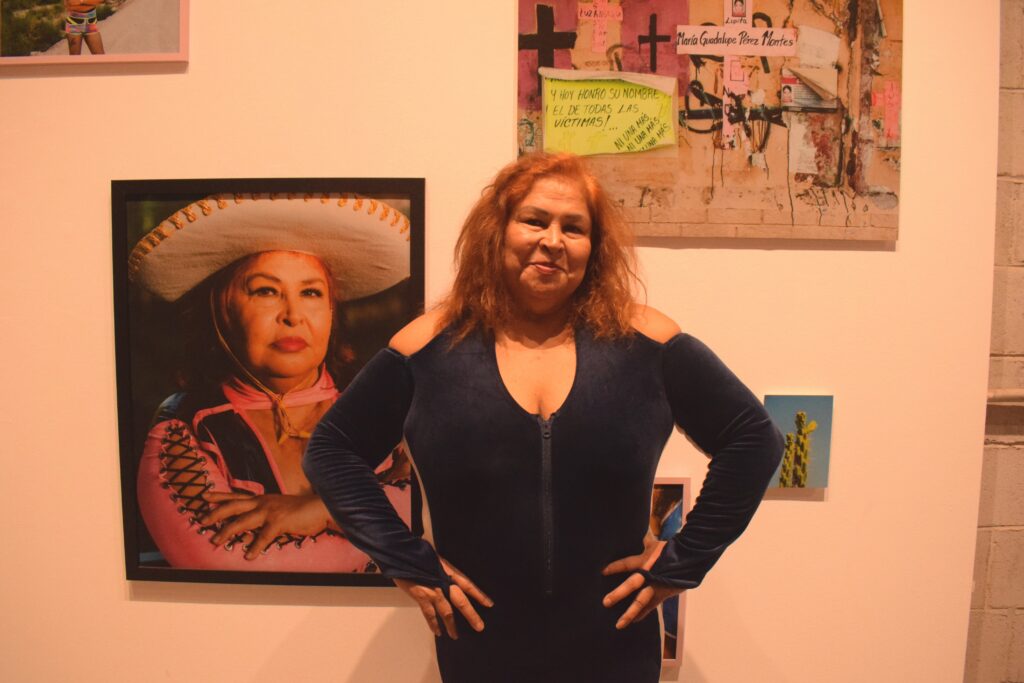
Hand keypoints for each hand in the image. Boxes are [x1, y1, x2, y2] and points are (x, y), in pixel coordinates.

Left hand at [200, 492, 332, 559]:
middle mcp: (263, 502)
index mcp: (262, 499)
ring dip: (226, 531)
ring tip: (215, 541)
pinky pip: (263, 536)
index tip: (205, 497)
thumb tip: (254, 525)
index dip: (220, 496)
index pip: (237, 496)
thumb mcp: (279, 508)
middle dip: (216, 514)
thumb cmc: (300, 511)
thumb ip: (266, 513)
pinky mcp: (279, 521)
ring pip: (242, 521)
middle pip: (233, 506)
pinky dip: (254, 547)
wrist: (319, 508)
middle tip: (202, 521)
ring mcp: (270, 511)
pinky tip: (248, 556)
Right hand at [395, 557, 492, 638]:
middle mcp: (444, 582)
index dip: (479, 595)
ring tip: (455, 636)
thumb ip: (444, 571)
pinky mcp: (421, 596)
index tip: (489, 604)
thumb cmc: (419, 553)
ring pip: (446, 612)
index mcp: (449, 571)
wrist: (402, 552)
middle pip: (461, 602)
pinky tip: (437, 631)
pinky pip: (429, 614)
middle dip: (471, 615)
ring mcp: (433, 590)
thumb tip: (449, 580)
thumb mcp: (437, 559)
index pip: (468, 585)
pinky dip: (434, 624)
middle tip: (479, 627)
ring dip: (452, 625)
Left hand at [601, 539, 684, 629]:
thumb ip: (646, 543)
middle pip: (631, 585)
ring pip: (641, 602)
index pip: (626, 564)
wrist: (690, 558)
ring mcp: (656, 586)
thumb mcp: (656, 544)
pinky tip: (634, 621)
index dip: (614, 568)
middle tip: (606, 602)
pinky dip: (642, 614)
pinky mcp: (663, 594)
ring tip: (619, 624)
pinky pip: (651, 606)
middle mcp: (648, 575)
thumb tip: (641, 534)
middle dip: (618, 594)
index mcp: (645, 561)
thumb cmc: (672, 549)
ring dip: (630, 613)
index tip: (602, 572)